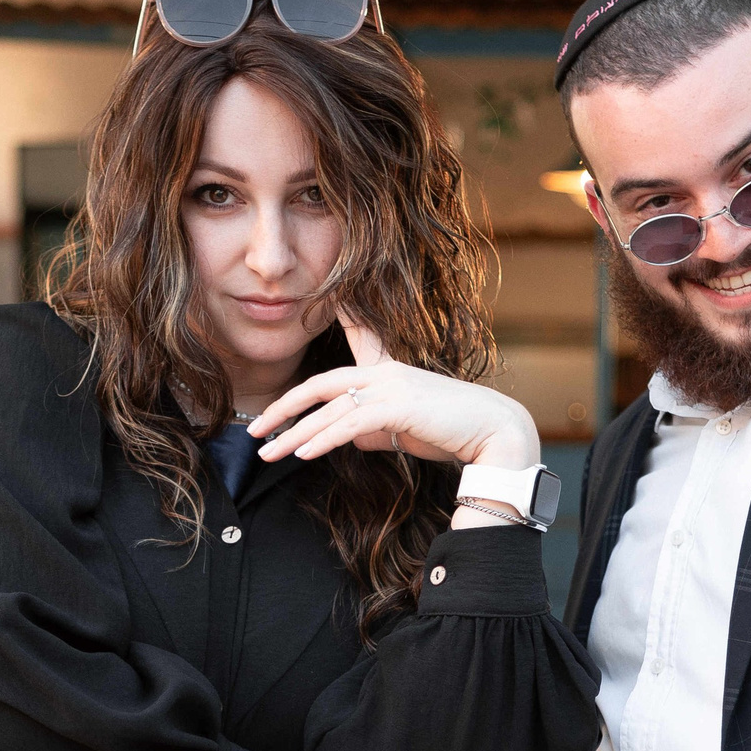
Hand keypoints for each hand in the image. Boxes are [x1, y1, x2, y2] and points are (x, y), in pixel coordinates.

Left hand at [247, 314, 542, 471]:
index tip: (327, 296)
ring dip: (294, 434)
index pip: (359, 338)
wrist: (496, 434)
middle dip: (284, 407)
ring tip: (267, 453)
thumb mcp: (407, 429)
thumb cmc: (454, 432)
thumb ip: (376, 430)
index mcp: (389, 371)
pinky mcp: (398, 407)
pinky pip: (348, 424)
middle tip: (255, 429)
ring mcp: (391, 387)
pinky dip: (322, 438)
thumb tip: (350, 439)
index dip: (342, 316)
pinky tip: (302, 453)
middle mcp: (386, 372)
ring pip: (329, 409)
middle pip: (321, 385)